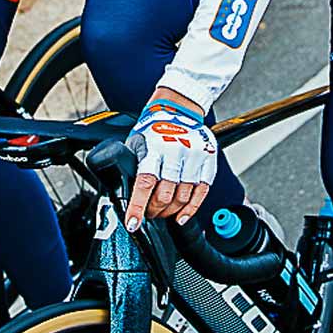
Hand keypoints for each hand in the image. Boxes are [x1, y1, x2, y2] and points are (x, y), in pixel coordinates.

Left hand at [125, 90, 216, 231]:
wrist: (177, 108)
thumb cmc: (152, 129)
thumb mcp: (135, 144)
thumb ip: (133, 168)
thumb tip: (124, 198)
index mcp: (154, 147)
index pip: (145, 182)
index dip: (138, 207)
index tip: (133, 224)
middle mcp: (176, 151)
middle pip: (165, 194)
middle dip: (154, 211)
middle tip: (148, 215)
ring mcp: (195, 155)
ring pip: (183, 197)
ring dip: (170, 212)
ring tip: (162, 213)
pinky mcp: (208, 160)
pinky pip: (201, 192)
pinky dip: (191, 209)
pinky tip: (181, 217)